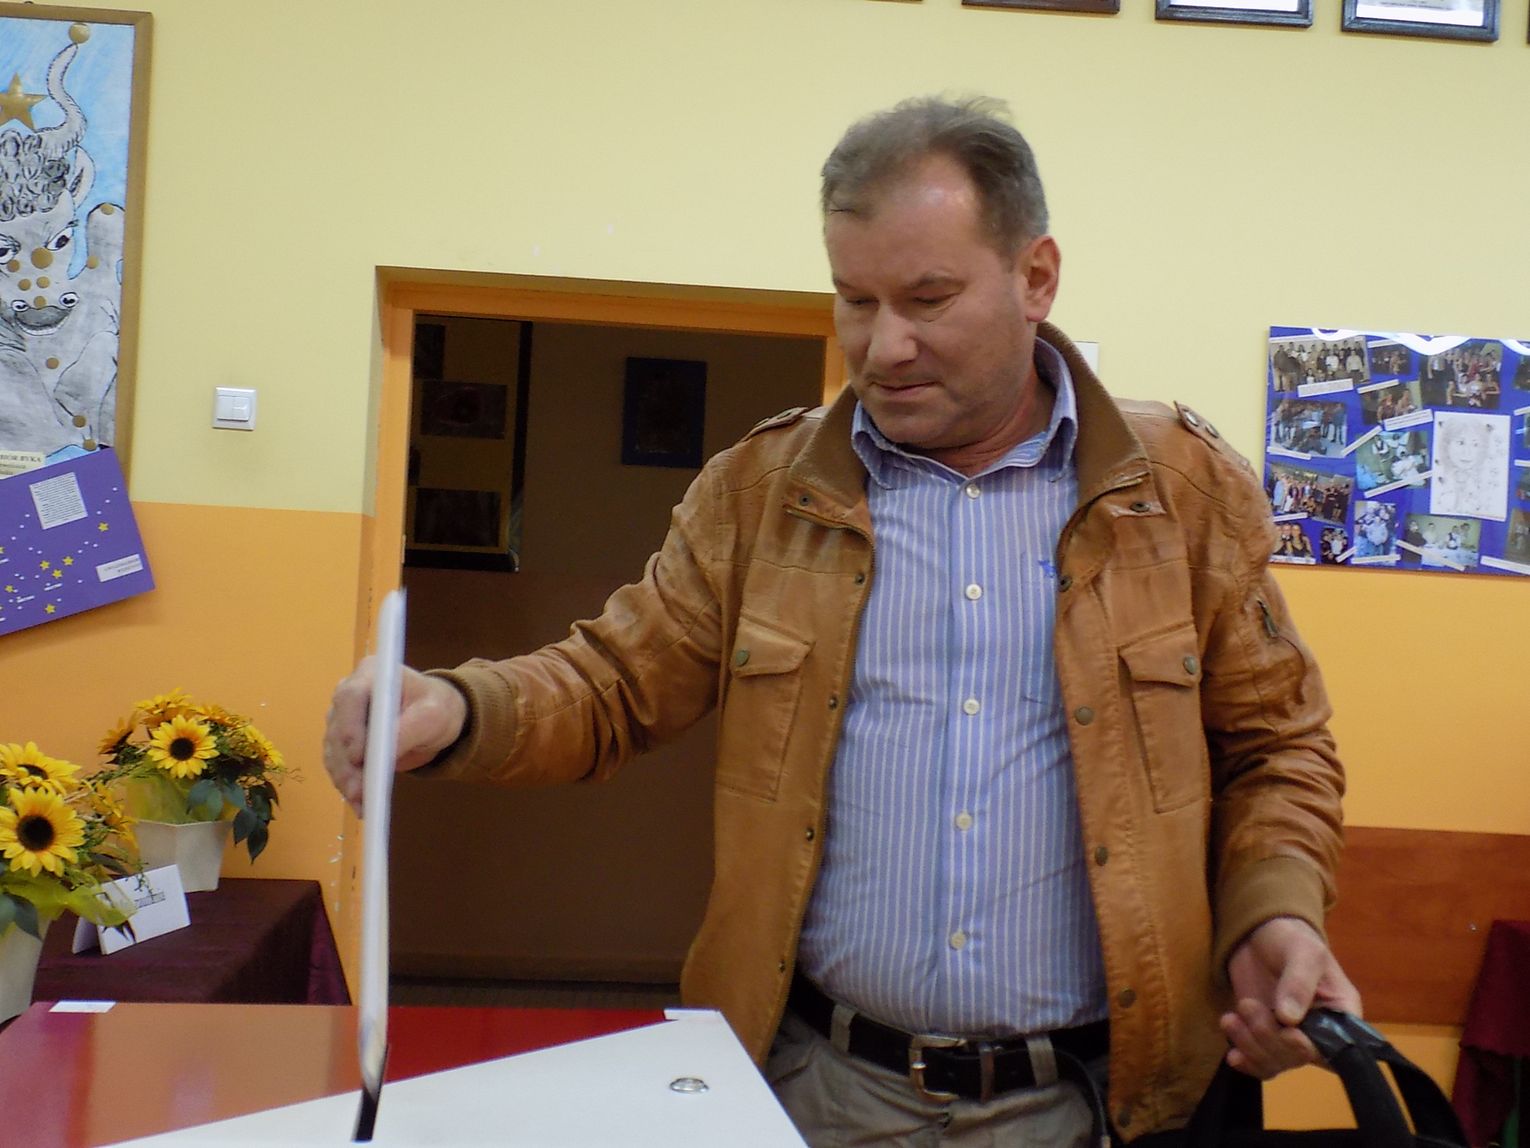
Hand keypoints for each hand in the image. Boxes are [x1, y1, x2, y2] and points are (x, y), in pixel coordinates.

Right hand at [322, 656, 468, 814]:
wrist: (434, 718)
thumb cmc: (436, 707)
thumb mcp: (432, 715)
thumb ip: (408, 730)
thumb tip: (384, 753)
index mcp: (372, 674)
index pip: (351, 697)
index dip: (350, 726)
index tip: (359, 756)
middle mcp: (349, 693)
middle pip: (337, 728)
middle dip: (347, 763)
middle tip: (359, 791)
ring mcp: (342, 717)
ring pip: (334, 751)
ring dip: (344, 778)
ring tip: (360, 803)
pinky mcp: (342, 741)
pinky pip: (339, 763)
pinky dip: (346, 783)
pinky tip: (358, 802)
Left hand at [1221, 917, 1361, 1078]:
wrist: (1259, 935)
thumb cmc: (1291, 939)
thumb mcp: (1302, 952)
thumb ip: (1298, 982)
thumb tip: (1289, 1019)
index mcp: (1340, 1014)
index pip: (1335, 1047)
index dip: (1309, 1047)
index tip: (1287, 1032)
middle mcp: (1319, 1033)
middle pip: (1299, 1057)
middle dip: (1270, 1038)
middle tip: (1247, 1005)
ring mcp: (1290, 1036)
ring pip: (1277, 1062)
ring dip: (1251, 1046)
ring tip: (1231, 1018)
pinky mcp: (1265, 1037)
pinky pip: (1261, 1063)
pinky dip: (1246, 1060)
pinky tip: (1232, 1054)